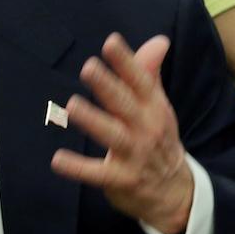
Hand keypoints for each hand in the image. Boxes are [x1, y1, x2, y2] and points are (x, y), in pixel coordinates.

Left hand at [49, 33, 193, 233]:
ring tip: (72, 105)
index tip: (110, 42)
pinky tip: (58, 160)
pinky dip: (78, 168)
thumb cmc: (159, 140)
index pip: (141, 81)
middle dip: (108, 86)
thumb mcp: (159, 107)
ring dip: (93, 120)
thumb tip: (159, 40)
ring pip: (113, 136)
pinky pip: (97, 173)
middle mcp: (147, 129)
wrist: (176, 193)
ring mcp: (134, 155)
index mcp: (155, 108)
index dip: (126, 62)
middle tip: (88, 68)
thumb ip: (149, 74)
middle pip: (125, 105)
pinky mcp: (121, 180)